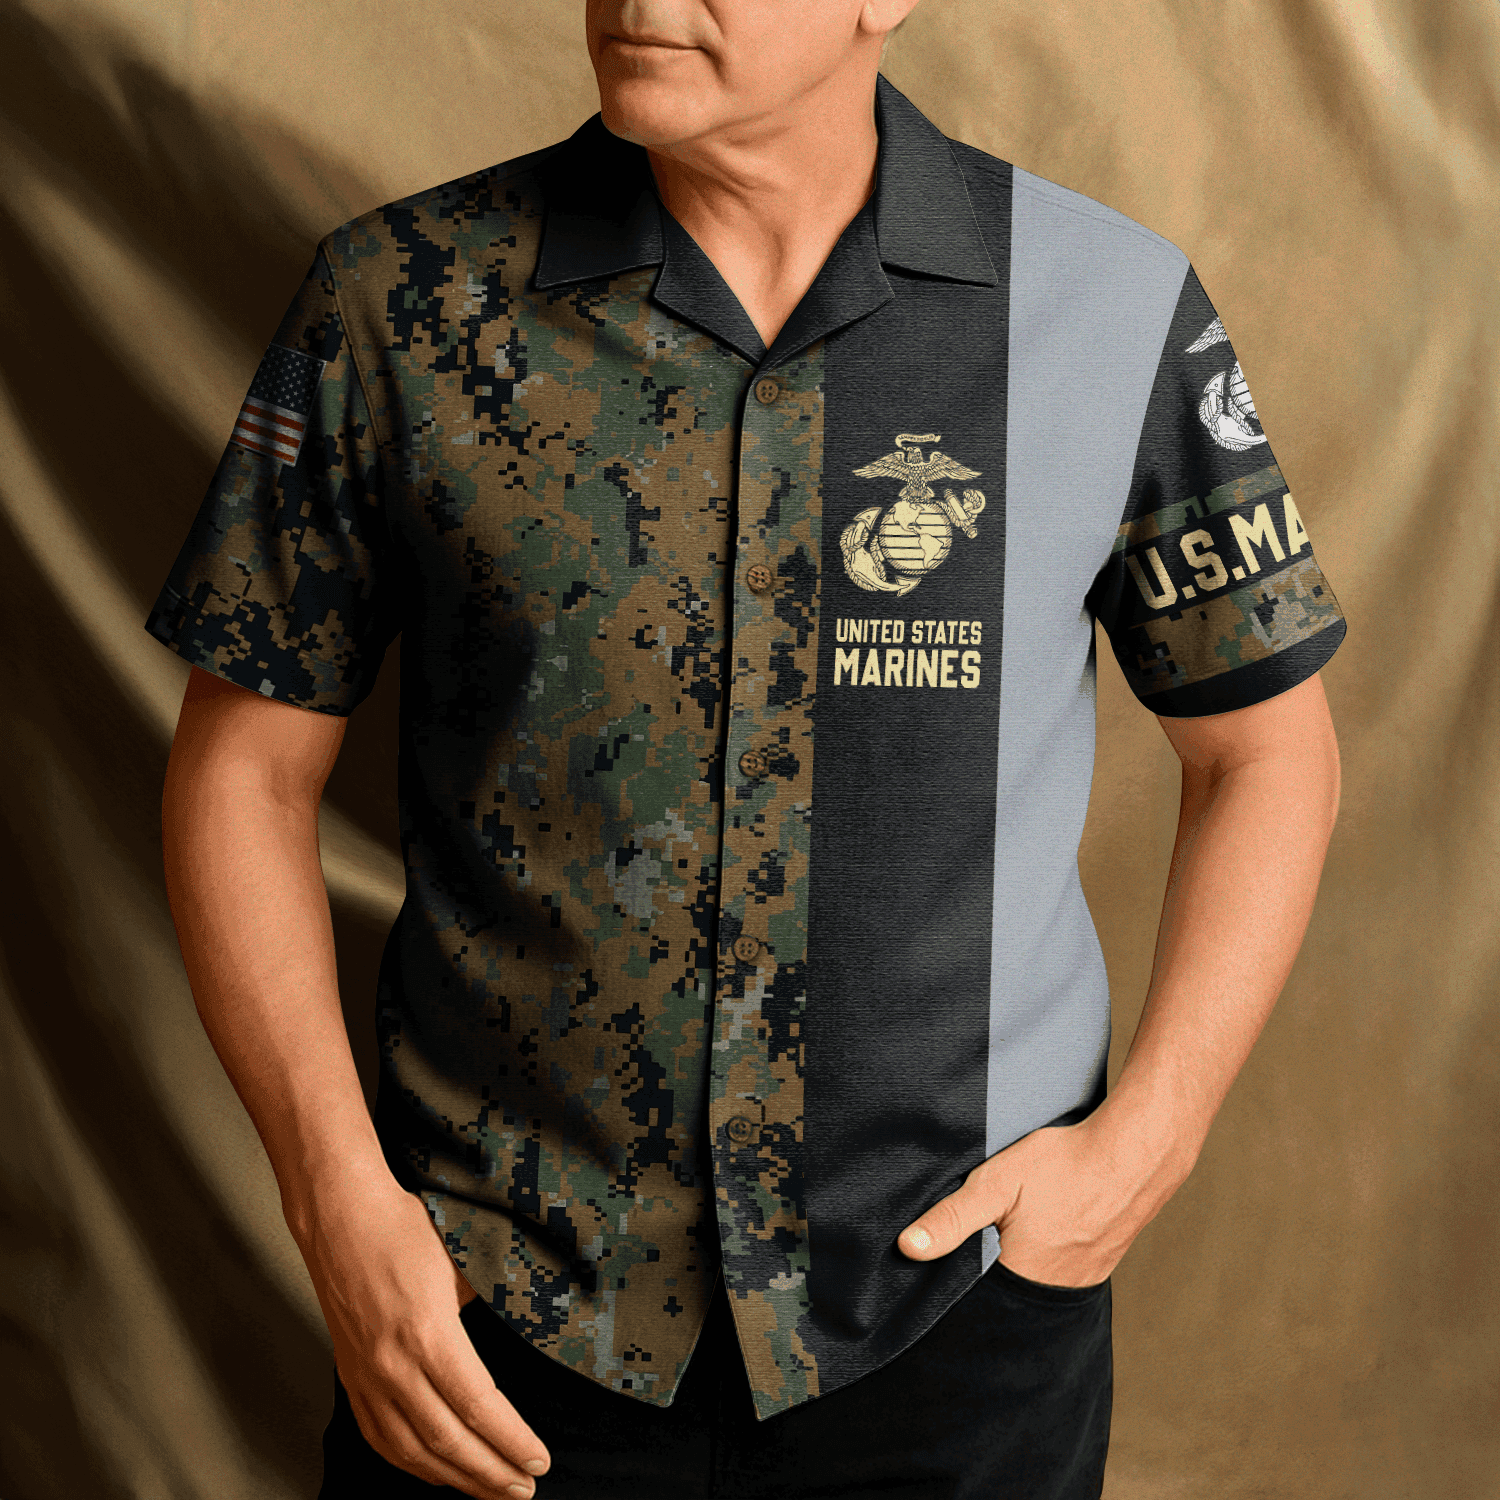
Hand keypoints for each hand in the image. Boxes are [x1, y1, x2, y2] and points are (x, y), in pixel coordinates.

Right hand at [287, 1166, 549, 1498]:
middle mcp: (394, 1366)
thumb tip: (522, 1326)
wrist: (340, 1218)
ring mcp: (367, 1377)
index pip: (479, 1407)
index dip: (512, 1441)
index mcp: (429, 1335)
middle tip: (525, 1489)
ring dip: (455, 1479)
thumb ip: (488, 1306)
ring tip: (490, 1490)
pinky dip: (411, 1464)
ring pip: (413, 1450)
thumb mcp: (462, 1261)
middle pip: (449, 1441)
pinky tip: (434, 1472)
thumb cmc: (404, 1230)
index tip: (539, 1460)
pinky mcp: (351, 1377)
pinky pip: (380, 1437)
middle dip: (491, 1473)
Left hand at [896, 1110, 1192, 1286]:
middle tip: (979, 1244)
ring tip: (1008, 1237)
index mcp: (1021, 1278)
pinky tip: (1041, 1233)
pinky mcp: (1098, 1266)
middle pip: (1004, 1296)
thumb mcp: (998, 1183)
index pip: (975, 1302)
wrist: (1136, 1153)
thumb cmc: (1064, 1165)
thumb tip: (908, 1248)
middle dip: (986, 1279)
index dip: (956, 1288)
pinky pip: (1060, 1275)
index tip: (939, 1271)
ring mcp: (1080, 1281)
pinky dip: (1044, 1260)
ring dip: (1016, 1268)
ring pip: (1033, 1286)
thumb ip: (953, 1218)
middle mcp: (1053, 1292)